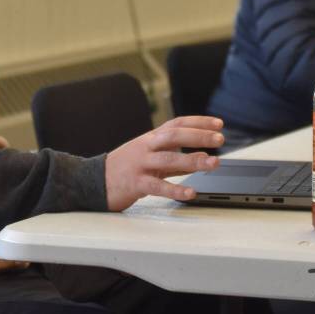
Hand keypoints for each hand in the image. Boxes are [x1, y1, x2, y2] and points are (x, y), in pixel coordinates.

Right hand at [104, 116, 223, 210]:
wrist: (94, 180)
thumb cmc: (126, 167)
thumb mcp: (150, 156)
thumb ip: (175, 156)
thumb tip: (202, 155)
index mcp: (151, 138)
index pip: (177, 124)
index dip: (198, 122)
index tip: (218, 123)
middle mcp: (147, 147)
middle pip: (174, 136)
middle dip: (198, 136)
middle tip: (219, 139)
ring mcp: (140, 164)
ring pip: (169, 159)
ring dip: (193, 161)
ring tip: (213, 163)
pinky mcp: (135, 183)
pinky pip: (158, 186)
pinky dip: (176, 190)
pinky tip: (190, 193)